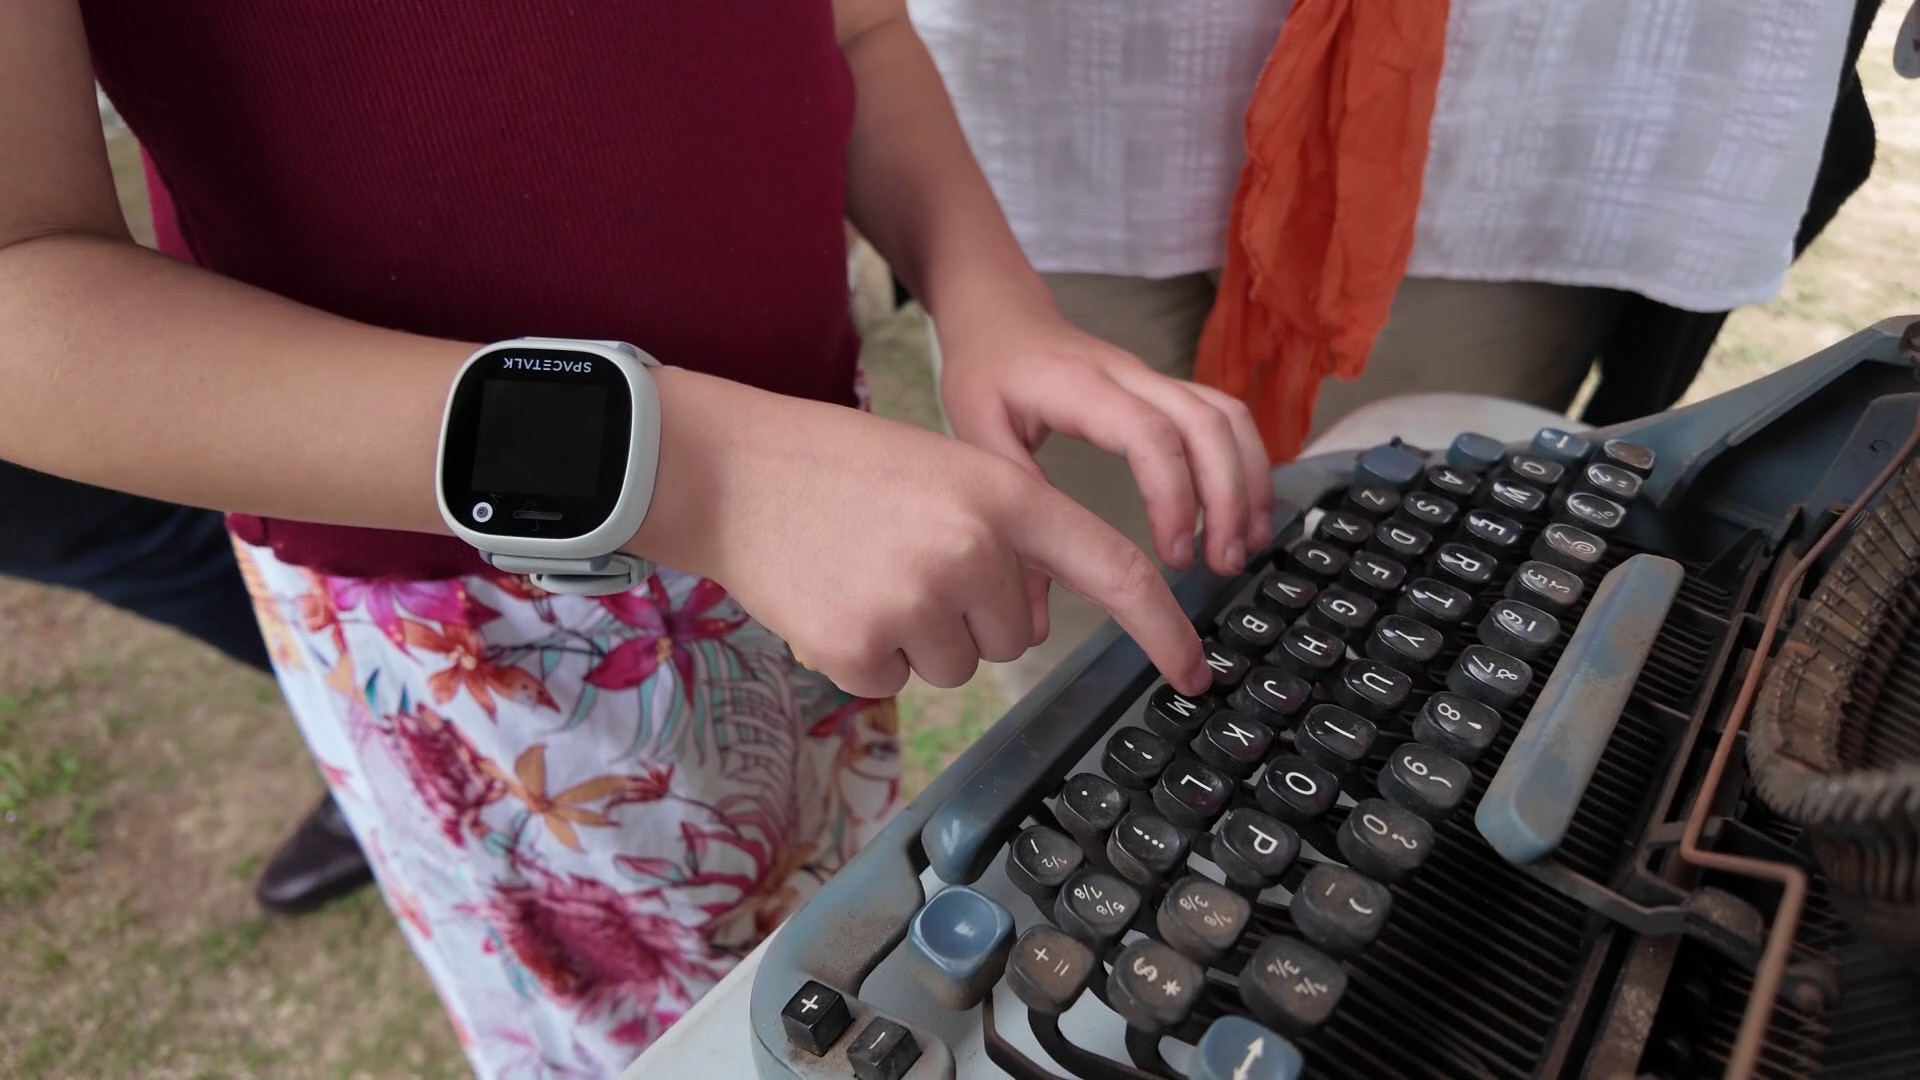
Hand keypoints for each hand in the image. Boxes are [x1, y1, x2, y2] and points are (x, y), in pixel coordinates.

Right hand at [629, 370, 1212, 697]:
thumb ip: (1006, 530)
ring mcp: (916, 602)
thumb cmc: (841, 468)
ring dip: (918, 636)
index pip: (1112, 567)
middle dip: (972, 614)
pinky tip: (832, 597)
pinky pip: (895, 681)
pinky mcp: (860, 650)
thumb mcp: (947, 469)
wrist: (731, 471)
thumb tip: (1035, 610)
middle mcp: (971, 549)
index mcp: (1003, 493)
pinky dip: (866, 653)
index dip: (1162, 626)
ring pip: (956, 665)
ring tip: (864, 572)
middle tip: (906, 558)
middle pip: (1014, 636)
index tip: (1195, 672)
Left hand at [934, 306, 1274, 576]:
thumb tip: (1033, 606)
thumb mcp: (977, 437)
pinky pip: (1223, 415)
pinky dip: (1245, 461)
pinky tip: (1244, 511)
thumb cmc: (987, 372)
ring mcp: (1153, 376)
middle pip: (1206, 422)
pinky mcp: (1166, 387)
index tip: (1175, 556)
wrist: (1000, 315)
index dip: (1173, 496)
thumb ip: (1011, 509)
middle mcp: (1129, 373)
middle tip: (1223, 563)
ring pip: (1227, 415)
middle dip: (1228, 496)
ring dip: (1249, 480)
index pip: (1149, 434)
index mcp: (1079, 386)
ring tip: (1246, 544)